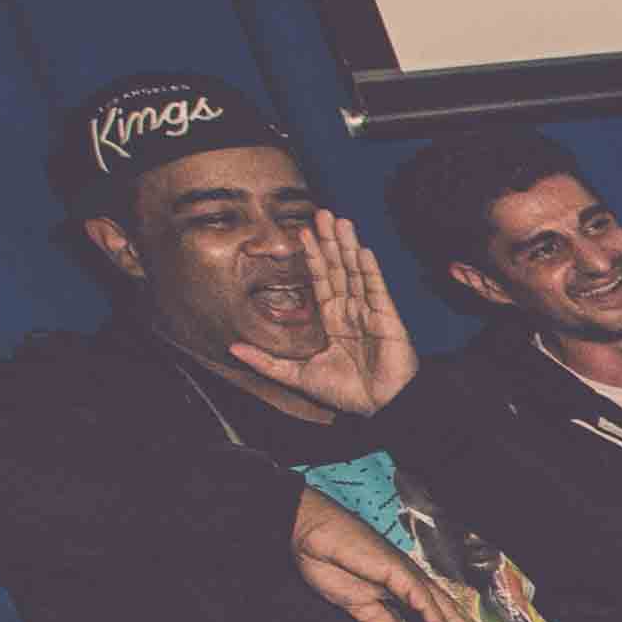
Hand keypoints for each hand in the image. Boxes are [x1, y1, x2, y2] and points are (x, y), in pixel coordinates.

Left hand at [234, 213, 421, 416]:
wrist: (381, 408)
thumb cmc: (346, 394)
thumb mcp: (297, 376)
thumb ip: (267, 361)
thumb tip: (232, 348)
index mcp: (333, 321)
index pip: (321, 281)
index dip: (312, 256)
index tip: (302, 232)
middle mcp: (352, 311)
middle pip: (339, 269)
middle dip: (329, 241)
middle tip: (321, 213)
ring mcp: (371, 312)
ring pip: (357, 272)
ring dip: (349, 246)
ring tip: (340, 221)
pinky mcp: (388, 319)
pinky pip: (377, 290)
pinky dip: (370, 270)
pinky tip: (363, 251)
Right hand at [291, 490, 504, 621]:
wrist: (311, 537)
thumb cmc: (332, 563)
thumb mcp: (359, 605)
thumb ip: (379, 621)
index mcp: (406, 592)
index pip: (443, 619)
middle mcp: (414, 583)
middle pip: (452, 615)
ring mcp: (406, 576)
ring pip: (443, 608)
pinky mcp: (395, 570)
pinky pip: (419, 597)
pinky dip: (435, 617)